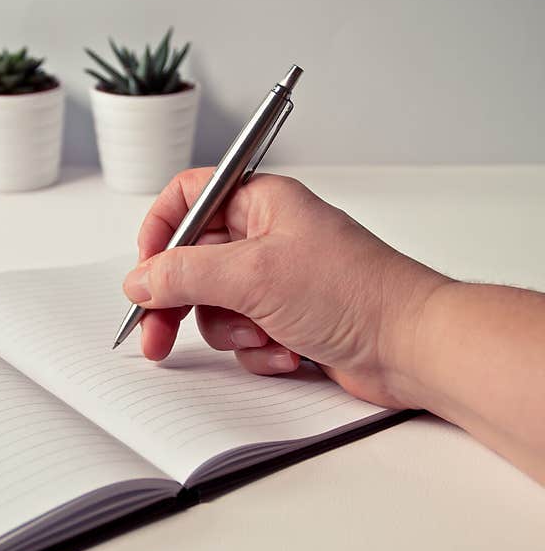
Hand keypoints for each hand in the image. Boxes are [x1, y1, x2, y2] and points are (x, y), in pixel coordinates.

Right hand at [123, 168, 449, 408]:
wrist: (411, 347)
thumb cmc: (355, 293)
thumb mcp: (253, 275)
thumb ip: (184, 274)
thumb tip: (139, 279)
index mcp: (261, 202)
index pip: (189, 198)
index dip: (159, 231)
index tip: (144, 270)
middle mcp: (266, 236)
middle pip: (192, 261)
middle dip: (176, 302)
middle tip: (155, 335)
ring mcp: (276, 280)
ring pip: (214, 306)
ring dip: (231, 331)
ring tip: (263, 336)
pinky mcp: (286, 319)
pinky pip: (243, 335)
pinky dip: (258, 350)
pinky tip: (289, 353)